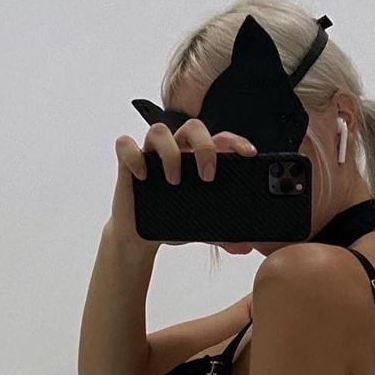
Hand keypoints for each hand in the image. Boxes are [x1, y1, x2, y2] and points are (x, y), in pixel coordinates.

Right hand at [109, 119, 257, 247]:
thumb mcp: (202, 228)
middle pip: (193, 127)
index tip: (248, 154)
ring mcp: (150, 153)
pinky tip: (142, 176)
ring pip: (159, 131)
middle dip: (204, 146)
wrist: (141, 236)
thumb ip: (224, 234)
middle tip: (208, 176)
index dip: (235, 141)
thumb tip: (245, 247)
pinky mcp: (127, 162)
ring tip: (174, 181)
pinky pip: (126, 145)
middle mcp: (176, 150)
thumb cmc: (172, 222)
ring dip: (170, 153)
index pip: (219, 139)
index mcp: (197, 159)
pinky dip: (134, 157)